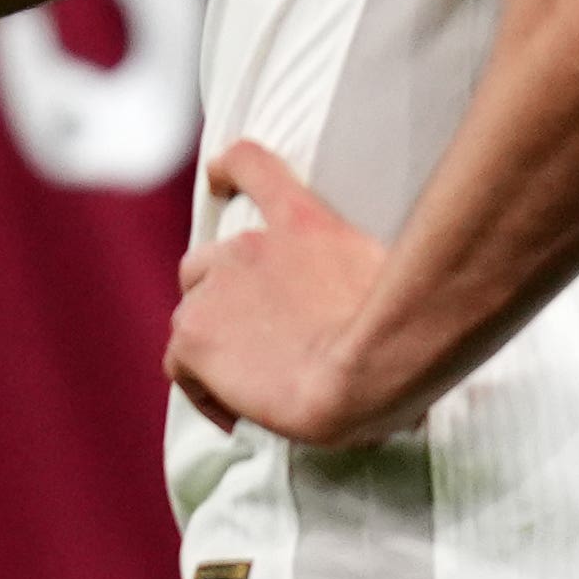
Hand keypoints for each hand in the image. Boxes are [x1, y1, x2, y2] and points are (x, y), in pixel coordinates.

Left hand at [166, 143, 393, 445]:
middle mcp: (248, 245)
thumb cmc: (400, 330)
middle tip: (262, 343)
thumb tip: (376, 309)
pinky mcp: (197, 336)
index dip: (230, 172)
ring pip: (191, 315)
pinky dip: (199, 388)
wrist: (370, 363)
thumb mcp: (393, 274)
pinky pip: (178, 362)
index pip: (251, 165)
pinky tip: (230, 413)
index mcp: (300, 222)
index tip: (218, 178)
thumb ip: (368, 276)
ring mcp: (216, 290)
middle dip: (223, 298)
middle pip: (206, 264)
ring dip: (213, 345)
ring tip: (253, 391)